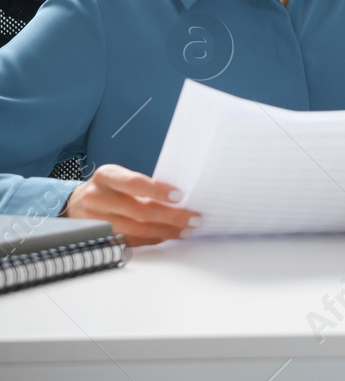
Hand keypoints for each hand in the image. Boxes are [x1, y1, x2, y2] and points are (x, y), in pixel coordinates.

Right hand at [62, 164, 201, 246]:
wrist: (76, 203)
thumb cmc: (109, 187)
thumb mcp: (120, 177)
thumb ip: (143, 185)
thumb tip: (182, 198)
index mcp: (106, 176)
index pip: (134, 183)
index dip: (158, 190)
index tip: (181, 195)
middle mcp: (97, 198)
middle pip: (139, 210)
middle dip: (172, 216)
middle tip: (195, 218)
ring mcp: (95, 221)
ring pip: (136, 230)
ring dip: (166, 231)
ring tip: (186, 230)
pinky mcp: (99, 239)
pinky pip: (131, 241)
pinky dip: (152, 239)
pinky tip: (167, 236)